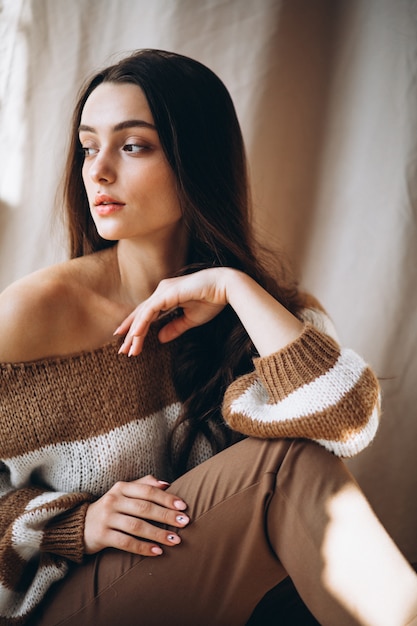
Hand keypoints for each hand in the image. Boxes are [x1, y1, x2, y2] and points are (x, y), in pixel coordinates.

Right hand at [84, 475, 188, 555]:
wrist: (79, 525)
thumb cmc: (111, 508)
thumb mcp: (123, 493)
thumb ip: (144, 485)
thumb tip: (166, 484)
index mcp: (121, 487)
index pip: (148, 491)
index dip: (166, 498)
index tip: (183, 506)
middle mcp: (113, 500)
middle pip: (144, 508)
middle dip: (166, 515)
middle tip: (185, 522)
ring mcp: (107, 518)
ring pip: (137, 526)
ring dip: (158, 533)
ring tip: (175, 540)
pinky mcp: (102, 536)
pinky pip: (126, 542)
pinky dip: (143, 547)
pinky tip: (157, 552)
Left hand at [115, 268, 230, 355]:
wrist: (225, 287)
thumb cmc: (212, 300)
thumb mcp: (190, 319)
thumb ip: (174, 328)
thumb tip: (160, 338)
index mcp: (166, 296)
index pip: (146, 314)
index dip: (136, 328)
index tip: (128, 343)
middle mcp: (161, 292)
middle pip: (141, 315)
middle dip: (130, 333)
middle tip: (123, 350)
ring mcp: (163, 291)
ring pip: (143, 314)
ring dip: (134, 333)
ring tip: (128, 349)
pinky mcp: (167, 293)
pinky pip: (150, 311)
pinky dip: (142, 323)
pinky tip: (136, 335)